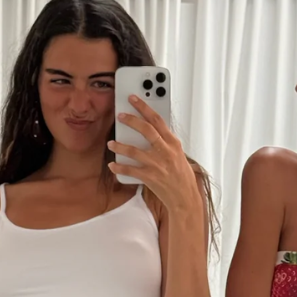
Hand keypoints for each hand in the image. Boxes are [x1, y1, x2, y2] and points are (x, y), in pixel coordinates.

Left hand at [108, 97, 200, 213]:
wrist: (185, 197)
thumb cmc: (182, 176)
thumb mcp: (178, 154)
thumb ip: (165, 142)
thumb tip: (150, 130)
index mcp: (173, 143)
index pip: (157, 120)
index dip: (144, 107)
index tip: (134, 99)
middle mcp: (165, 151)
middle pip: (146, 130)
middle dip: (131, 120)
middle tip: (120, 115)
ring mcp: (157, 164)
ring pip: (133, 150)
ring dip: (120, 145)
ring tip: (111, 143)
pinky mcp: (149, 177)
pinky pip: (129, 170)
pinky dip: (119, 167)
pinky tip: (112, 164)